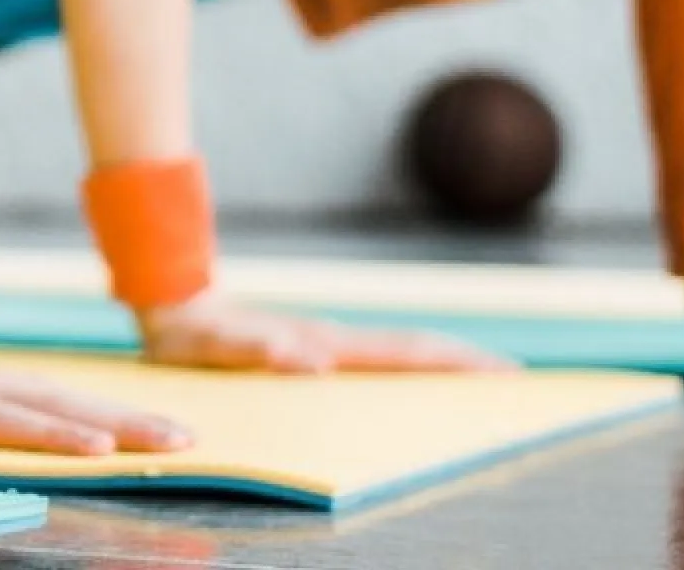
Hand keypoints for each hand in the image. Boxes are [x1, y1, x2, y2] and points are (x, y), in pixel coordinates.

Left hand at [136, 293, 516, 374]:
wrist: (170, 303)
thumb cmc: (192, 332)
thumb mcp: (217, 347)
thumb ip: (259, 351)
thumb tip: (313, 363)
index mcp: (323, 343)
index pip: (401, 351)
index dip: (452, 362)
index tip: (501, 372)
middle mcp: (332, 341)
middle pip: (410, 349)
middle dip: (462, 362)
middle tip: (513, 378)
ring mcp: (325, 343)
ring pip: (395, 352)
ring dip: (440, 364)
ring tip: (483, 380)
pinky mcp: (313, 348)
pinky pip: (369, 358)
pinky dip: (405, 364)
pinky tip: (419, 377)